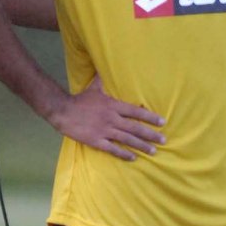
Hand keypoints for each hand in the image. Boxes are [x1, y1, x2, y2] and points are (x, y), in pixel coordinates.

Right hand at [49, 77, 165, 160]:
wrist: (62, 110)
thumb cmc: (80, 99)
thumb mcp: (94, 88)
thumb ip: (103, 80)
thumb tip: (106, 67)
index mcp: (113, 105)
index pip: (136, 112)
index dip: (150, 117)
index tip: (162, 122)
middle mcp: (112, 118)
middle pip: (135, 127)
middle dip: (151, 134)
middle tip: (163, 140)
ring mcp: (104, 130)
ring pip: (127, 139)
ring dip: (141, 145)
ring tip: (153, 151)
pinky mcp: (96, 141)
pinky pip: (113, 149)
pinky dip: (124, 154)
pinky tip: (133, 158)